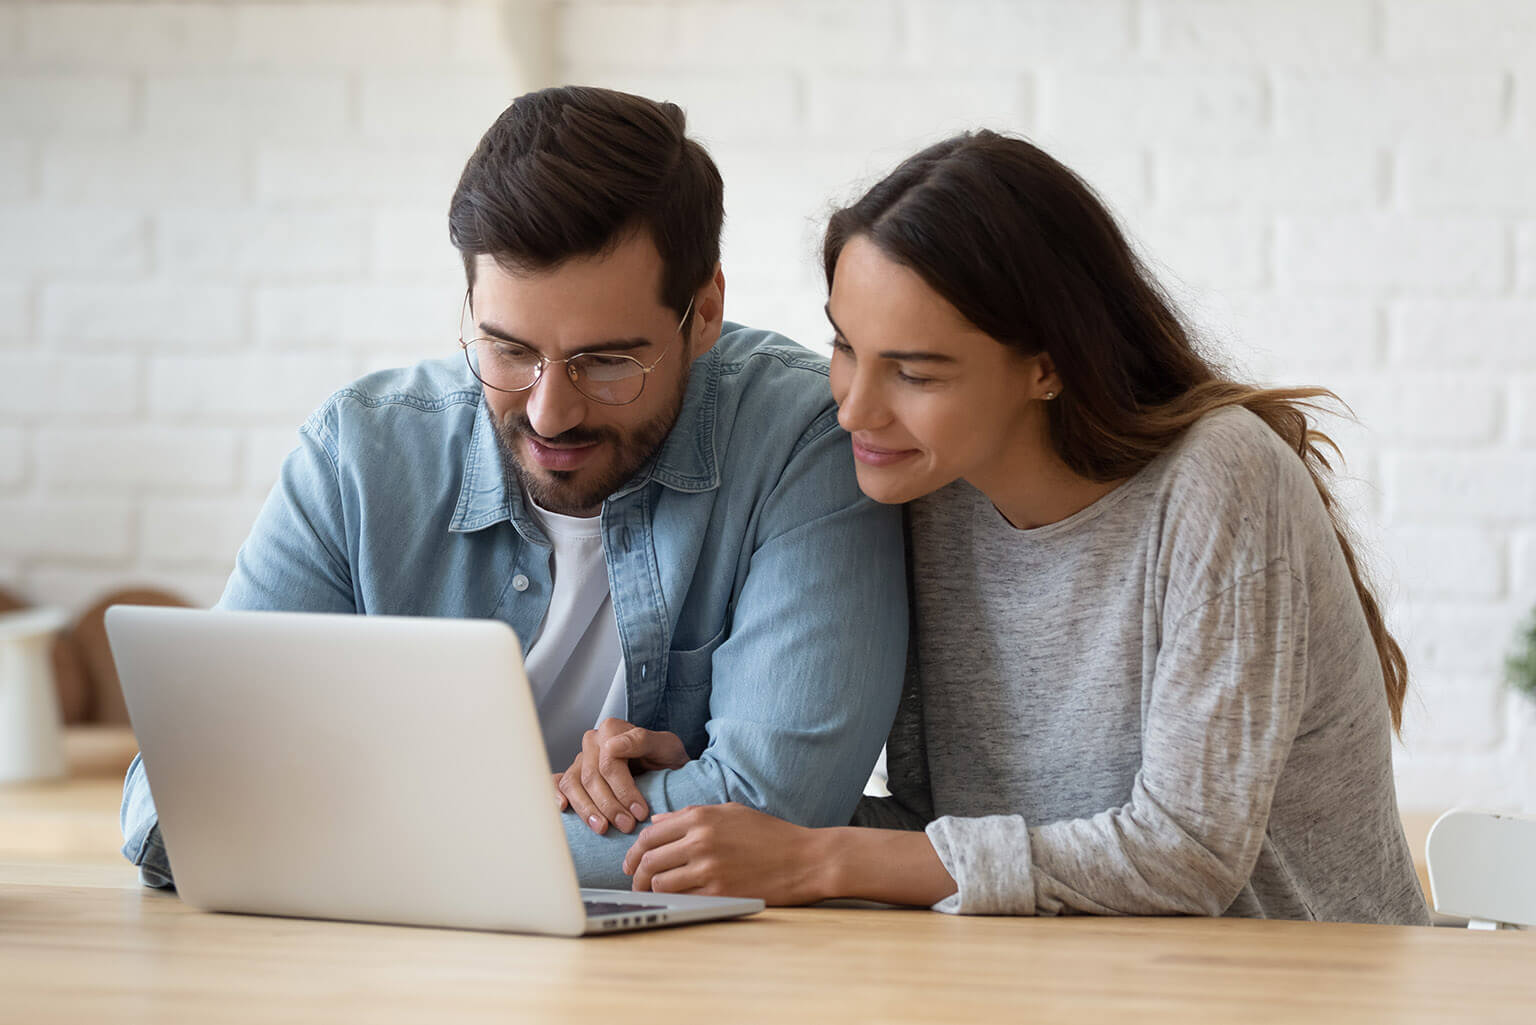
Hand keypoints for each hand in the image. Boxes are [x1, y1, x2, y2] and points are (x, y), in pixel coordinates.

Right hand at [555, 718, 687, 834]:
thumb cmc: (666, 758)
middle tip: (627, 825)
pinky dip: (556, 795)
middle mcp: (593, 741)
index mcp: (612, 729)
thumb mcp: (666, 746)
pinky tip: (563, 808)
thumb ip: (642, 741)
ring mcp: (580, 758)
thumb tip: (612, 747)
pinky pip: (558, 783)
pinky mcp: (574, 775)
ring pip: (573, 784)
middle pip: (591, 777)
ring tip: (603, 828)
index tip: (641, 812)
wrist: (665, 769)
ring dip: (587, 809)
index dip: (624, 790)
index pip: (609, 763)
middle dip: (609, 805)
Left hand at [622, 803, 828, 904]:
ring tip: (654, 894)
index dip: (633, 852)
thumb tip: (656, 821)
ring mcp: (709, 867)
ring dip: (652, 890)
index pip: (650, 835)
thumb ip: (690, 815)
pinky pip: (682, 898)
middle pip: (648, 860)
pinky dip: (674, 900)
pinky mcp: (719, 892)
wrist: (804, 859)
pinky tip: (676, 900)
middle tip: (636, 883)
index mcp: (700, 817)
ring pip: (660, 882)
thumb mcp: (730, 812)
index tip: (631, 863)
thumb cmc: (769, 834)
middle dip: (636, 874)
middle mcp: (700, 840)